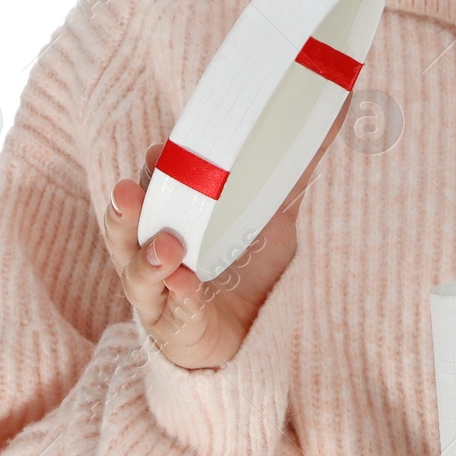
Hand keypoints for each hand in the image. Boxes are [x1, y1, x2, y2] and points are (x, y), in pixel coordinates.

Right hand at [101, 99, 347, 369]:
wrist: (250, 334)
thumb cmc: (249, 269)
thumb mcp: (274, 221)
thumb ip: (291, 179)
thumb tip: (329, 120)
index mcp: (173, 217)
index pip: (151, 187)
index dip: (152, 169)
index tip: (161, 149)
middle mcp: (152, 251)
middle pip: (127, 227)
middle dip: (126, 209)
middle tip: (129, 189)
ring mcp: (158, 291)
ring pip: (139, 272)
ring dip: (150, 257)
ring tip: (167, 244)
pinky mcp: (173, 326)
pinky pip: (172, 311)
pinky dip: (180, 298)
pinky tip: (186, 285)